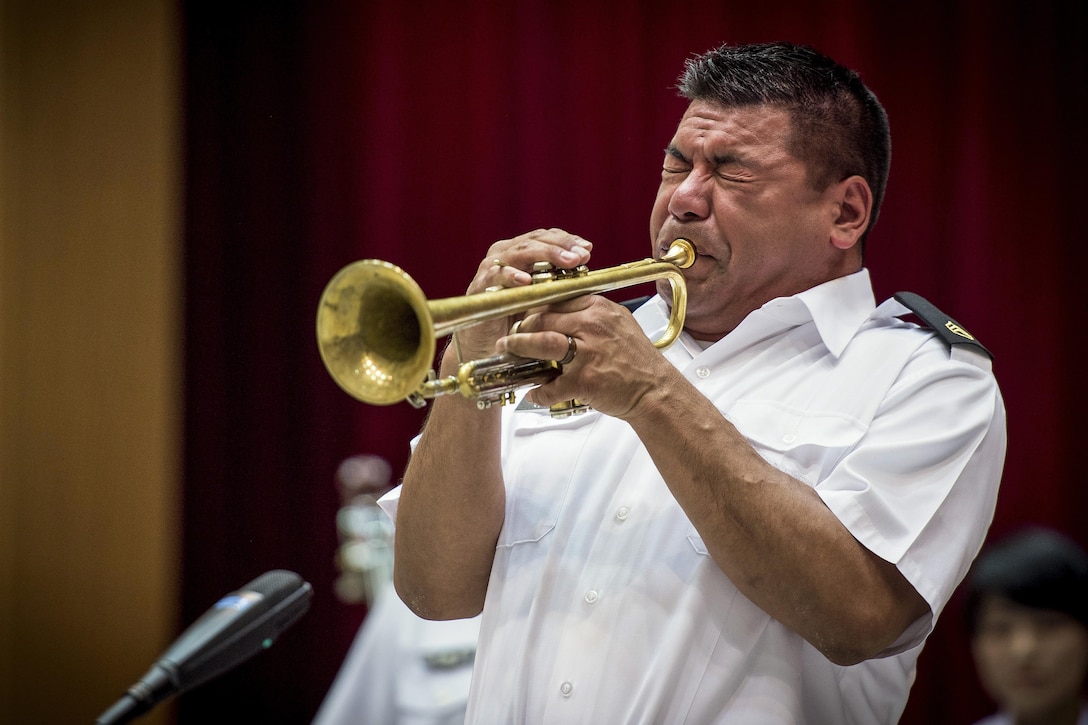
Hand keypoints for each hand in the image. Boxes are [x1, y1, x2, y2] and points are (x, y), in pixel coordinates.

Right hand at [443, 229, 592, 367]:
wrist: (488, 344)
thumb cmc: (517, 317)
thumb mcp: (543, 294)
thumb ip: (558, 277)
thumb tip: (584, 260)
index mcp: (520, 251)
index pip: (546, 237)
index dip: (567, 240)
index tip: (588, 249)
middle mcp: (504, 253)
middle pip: (535, 240)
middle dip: (561, 247)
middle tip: (581, 256)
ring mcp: (491, 267)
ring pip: (520, 252)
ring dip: (545, 255)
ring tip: (566, 262)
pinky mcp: (480, 285)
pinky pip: (496, 275)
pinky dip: (512, 275)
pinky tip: (527, 280)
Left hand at [496, 294, 672, 418]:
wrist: (655, 390)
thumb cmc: (637, 360)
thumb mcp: (619, 324)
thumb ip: (592, 315)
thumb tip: (561, 312)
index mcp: (600, 309)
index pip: (557, 299)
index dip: (535, 307)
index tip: (523, 313)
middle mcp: (594, 326)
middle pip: (544, 318)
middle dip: (522, 326)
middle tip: (510, 334)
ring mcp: (589, 353)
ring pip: (542, 343)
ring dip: (520, 346)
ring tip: (508, 349)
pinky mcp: (585, 380)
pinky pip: (552, 384)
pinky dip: (539, 391)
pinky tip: (533, 393)